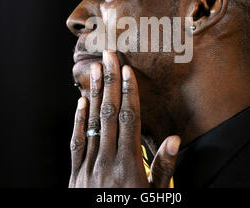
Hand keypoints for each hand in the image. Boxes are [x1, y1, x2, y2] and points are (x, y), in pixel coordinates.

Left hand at [69, 50, 180, 187]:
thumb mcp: (156, 196)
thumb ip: (164, 167)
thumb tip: (173, 139)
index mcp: (129, 165)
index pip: (129, 119)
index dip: (128, 92)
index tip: (127, 70)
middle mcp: (107, 161)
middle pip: (109, 113)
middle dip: (110, 81)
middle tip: (109, 56)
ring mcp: (89, 166)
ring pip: (92, 122)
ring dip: (95, 93)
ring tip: (96, 69)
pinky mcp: (76, 173)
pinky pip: (76, 142)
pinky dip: (78, 120)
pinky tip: (80, 102)